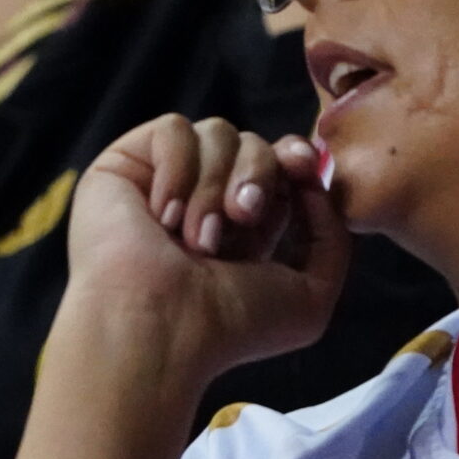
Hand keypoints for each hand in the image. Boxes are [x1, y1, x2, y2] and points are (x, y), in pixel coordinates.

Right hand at [60, 115, 351, 385]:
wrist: (159, 329)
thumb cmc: (229, 326)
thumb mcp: (309, 298)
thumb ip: (332, 239)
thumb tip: (313, 182)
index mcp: (245, 227)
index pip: (280, 166)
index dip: (295, 159)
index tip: (302, 167)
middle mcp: (205, 201)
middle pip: (255, 143)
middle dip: (259, 174)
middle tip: (242, 216)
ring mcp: (165, 182)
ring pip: (217, 133)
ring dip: (216, 183)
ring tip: (197, 237)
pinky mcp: (126, 166)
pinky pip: (173, 129)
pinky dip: (177, 168)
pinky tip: (162, 217)